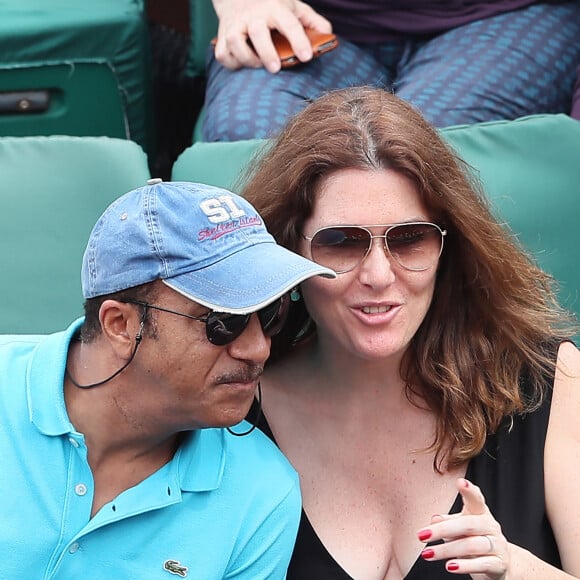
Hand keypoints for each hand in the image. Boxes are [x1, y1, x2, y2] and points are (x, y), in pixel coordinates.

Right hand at [212, 0, 331, 71]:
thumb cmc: (271, 6)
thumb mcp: (293, 7)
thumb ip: (311, 21)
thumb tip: (328, 35)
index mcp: (275, 8)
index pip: (289, 23)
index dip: (299, 40)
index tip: (307, 56)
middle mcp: (253, 15)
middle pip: (257, 32)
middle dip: (266, 51)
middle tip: (275, 68)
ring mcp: (235, 25)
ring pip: (234, 42)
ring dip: (246, 58)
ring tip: (258, 65)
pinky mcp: (222, 35)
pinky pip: (222, 53)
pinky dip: (230, 62)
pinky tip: (241, 64)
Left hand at [417, 478, 508, 578]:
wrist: (498, 565)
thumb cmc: (473, 539)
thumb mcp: (459, 528)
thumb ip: (448, 522)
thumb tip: (434, 519)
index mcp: (480, 512)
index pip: (477, 499)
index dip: (469, 490)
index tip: (460, 481)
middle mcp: (491, 526)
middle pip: (468, 524)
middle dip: (442, 530)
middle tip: (421, 535)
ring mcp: (497, 545)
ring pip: (471, 545)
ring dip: (446, 550)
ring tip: (427, 553)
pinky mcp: (499, 565)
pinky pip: (482, 564)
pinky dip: (464, 566)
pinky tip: (450, 566)